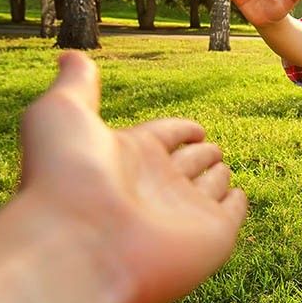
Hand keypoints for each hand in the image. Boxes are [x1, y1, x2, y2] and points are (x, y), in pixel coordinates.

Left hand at [19, 51, 247, 302]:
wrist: (79, 248)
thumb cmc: (64, 179)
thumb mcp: (62, 113)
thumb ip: (76, 83)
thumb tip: (70, 55)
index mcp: (127, 154)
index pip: (163, 135)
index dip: (178, 129)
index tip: (193, 128)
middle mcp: (156, 184)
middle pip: (188, 162)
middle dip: (201, 153)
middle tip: (212, 147)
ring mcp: (184, 211)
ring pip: (210, 186)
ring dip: (219, 177)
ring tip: (225, 168)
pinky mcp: (212, 236)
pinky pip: (231, 214)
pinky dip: (237, 204)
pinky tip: (239, 196)